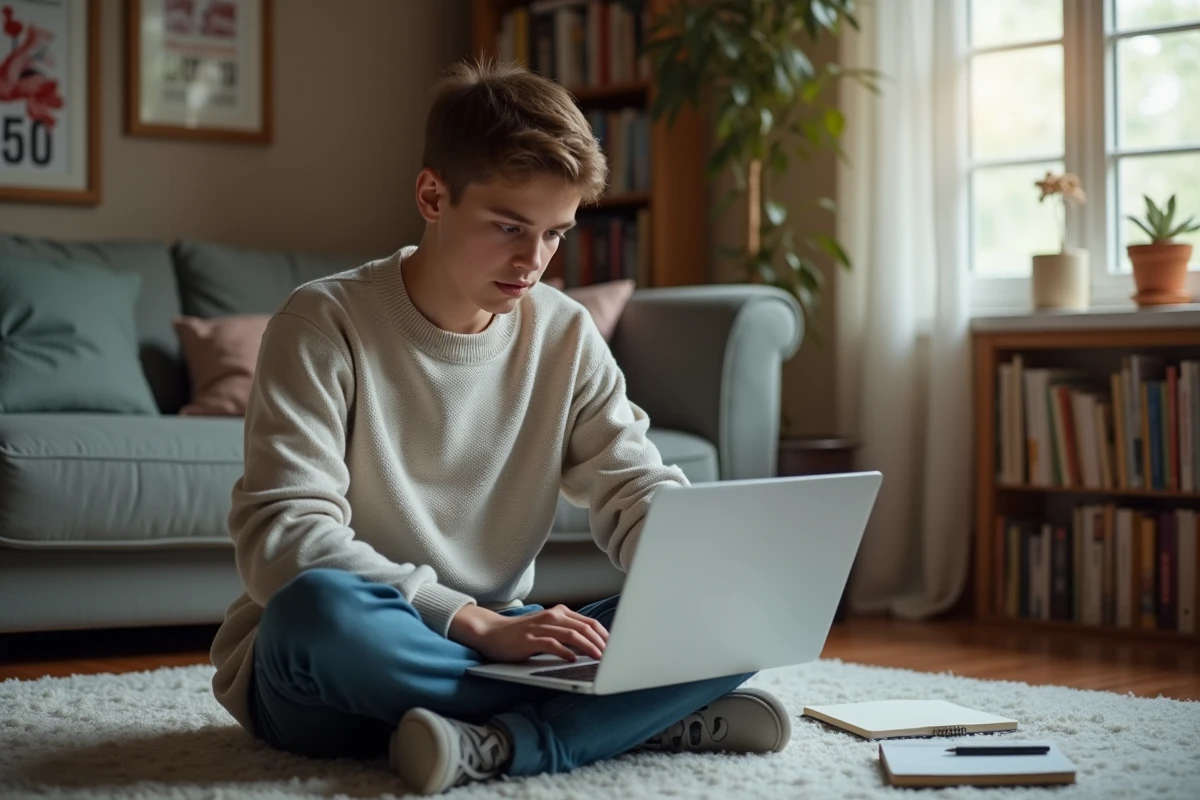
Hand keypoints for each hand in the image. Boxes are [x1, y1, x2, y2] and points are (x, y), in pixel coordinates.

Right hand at [448, 604, 608, 662]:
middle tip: (612, 657)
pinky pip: (551, 644)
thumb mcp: (548, 630)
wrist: (491, 633)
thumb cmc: (522, 634)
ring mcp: (540, 627)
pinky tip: (573, 660)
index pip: (590, 623)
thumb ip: (568, 633)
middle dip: (601, 643)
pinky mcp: (529, 639)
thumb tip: (594, 648)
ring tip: (598, 658)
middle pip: (584, 628)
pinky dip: (565, 652)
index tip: (616, 649)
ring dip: (588, 647)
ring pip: (572, 634)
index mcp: (559, 613)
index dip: (605, 636)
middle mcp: (552, 617)